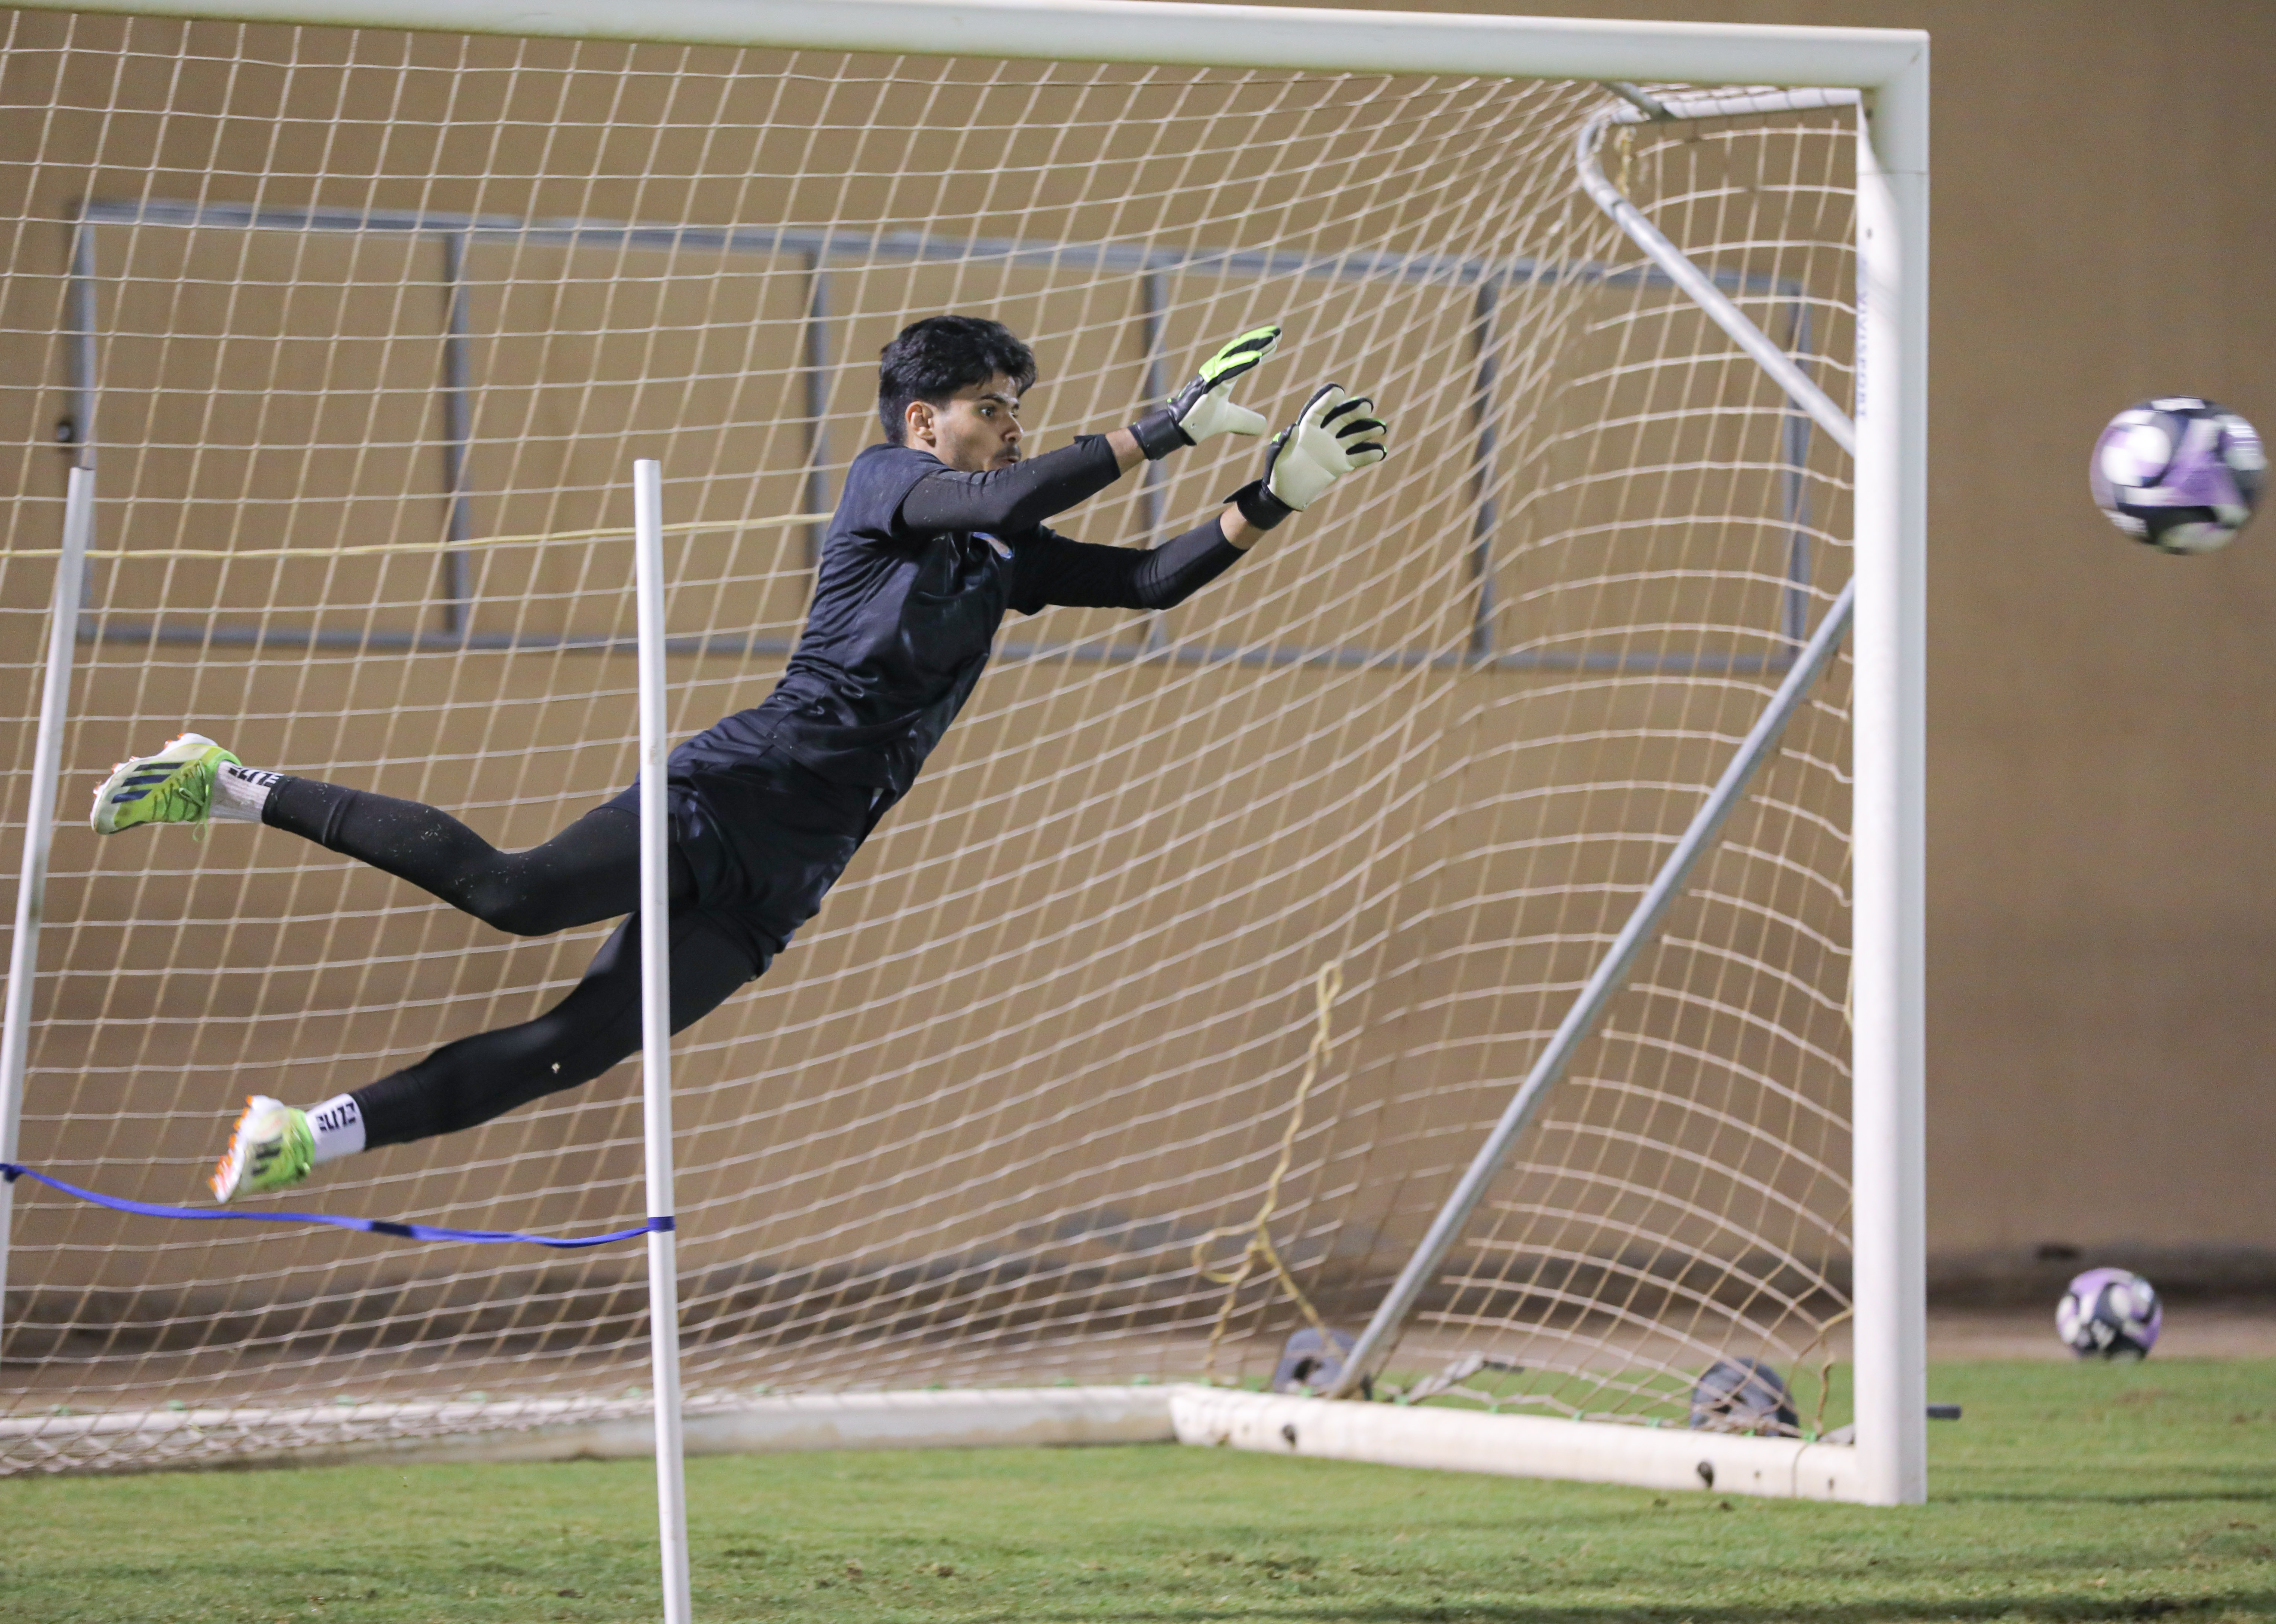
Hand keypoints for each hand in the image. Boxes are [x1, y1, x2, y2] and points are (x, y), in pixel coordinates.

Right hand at [1131, 324, 1280, 457]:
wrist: (1182, 431)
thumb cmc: (1201, 421)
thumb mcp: (1231, 421)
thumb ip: (1246, 420)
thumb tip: (1264, 425)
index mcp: (1223, 375)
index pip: (1243, 356)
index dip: (1259, 347)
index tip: (1276, 339)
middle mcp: (1217, 371)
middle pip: (1241, 350)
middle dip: (1259, 340)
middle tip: (1278, 332)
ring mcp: (1212, 376)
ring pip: (1236, 357)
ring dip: (1255, 347)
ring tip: (1272, 340)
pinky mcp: (1209, 385)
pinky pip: (1229, 372)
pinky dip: (1243, 363)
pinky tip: (1258, 358)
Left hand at [1261, 384, 1387, 511]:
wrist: (1288, 493)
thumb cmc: (1278, 472)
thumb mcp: (1278, 457)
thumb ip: (1285, 443)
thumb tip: (1292, 428)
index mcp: (1307, 429)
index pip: (1319, 411)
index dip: (1328, 401)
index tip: (1339, 391)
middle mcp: (1323, 435)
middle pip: (1341, 420)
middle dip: (1354, 413)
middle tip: (1367, 406)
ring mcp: (1334, 449)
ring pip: (1353, 437)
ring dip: (1366, 431)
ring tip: (1380, 428)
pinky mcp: (1340, 464)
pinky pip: (1357, 459)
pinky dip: (1368, 456)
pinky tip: (1380, 452)